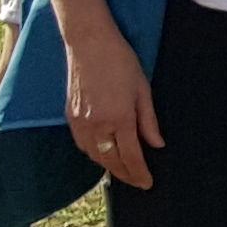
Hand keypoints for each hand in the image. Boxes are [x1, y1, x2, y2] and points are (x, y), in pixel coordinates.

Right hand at [62, 19, 163, 188]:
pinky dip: (94, 153)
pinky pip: (82, 145)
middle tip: (137, 181)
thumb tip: (156, 144)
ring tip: (122, 170)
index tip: (147, 183)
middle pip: (111, 162)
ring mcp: (81, 122)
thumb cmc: (120, 61)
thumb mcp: (142, 89)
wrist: (89, 42)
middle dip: (125, 175)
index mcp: (119, 119)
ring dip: (109, 166)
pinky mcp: (70, 116)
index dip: (140, 174)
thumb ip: (148, 121)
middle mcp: (97, 125)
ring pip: (95, 156)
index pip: (131, 157)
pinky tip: (103, 152)